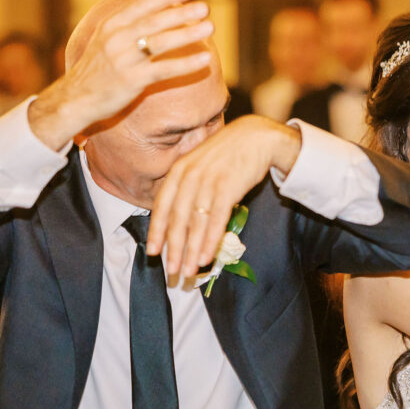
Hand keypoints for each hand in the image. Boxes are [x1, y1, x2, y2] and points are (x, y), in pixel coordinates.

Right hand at [28, 0, 214, 150]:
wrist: (76, 98)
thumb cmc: (97, 68)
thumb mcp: (104, 40)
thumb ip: (126, 26)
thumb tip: (156, 12)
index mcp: (111, 25)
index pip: (142, 6)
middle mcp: (117, 39)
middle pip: (154, 22)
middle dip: (181, 13)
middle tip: (204, 7)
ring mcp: (124, 60)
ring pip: (161, 43)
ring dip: (187, 34)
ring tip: (209, 27)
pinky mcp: (132, 81)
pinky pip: (164, 70)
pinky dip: (186, 64)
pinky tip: (205, 60)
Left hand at [147, 115, 300, 277]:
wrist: (256, 137)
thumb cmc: (227, 155)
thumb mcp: (200, 164)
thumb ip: (187, 187)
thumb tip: (179, 220)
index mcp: (179, 170)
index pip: (162, 206)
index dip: (157, 231)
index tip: (153, 252)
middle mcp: (190, 176)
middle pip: (177, 219)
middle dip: (173, 248)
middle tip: (172, 272)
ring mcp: (208, 181)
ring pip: (195, 223)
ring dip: (191, 251)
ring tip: (189, 271)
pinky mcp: (228, 187)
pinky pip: (215, 220)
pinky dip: (210, 241)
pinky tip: (206, 257)